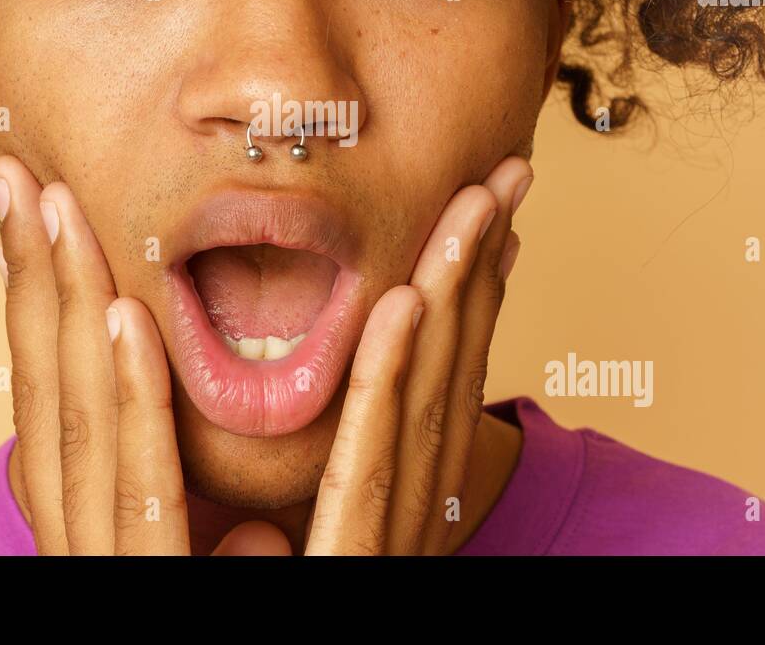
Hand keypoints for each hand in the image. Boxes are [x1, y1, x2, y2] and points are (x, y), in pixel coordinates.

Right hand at [0, 154, 194, 553]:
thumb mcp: (217, 587)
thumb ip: (218, 557)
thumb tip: (252, 533)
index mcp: (86, 543)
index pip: (48, 415)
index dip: (32, 317)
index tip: (26, 228)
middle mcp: (78, 550)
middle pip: (47, 398)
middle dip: (31, 280)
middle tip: (14, 177)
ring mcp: (108, 573)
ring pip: (81, 423)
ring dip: (71, 305)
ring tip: (57, 205)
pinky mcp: (155, 592)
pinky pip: (151, 486)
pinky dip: (139, 397)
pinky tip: (126, 313)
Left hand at [303, 155, 532, 554]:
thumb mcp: (289, 588)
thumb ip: (276, 555)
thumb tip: (256, 532)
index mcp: (408, 519)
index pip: (449, 392)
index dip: (475, 303)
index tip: (496, 229)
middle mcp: (417, 519)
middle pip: (454, 371)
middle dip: (482, 266)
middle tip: (509, 175)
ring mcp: (395, 544)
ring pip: (428, 394)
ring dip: (453, 292)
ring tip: (476, 201)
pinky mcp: (352, 566)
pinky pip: (368, 456)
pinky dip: (388, 374)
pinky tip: (404, 298)